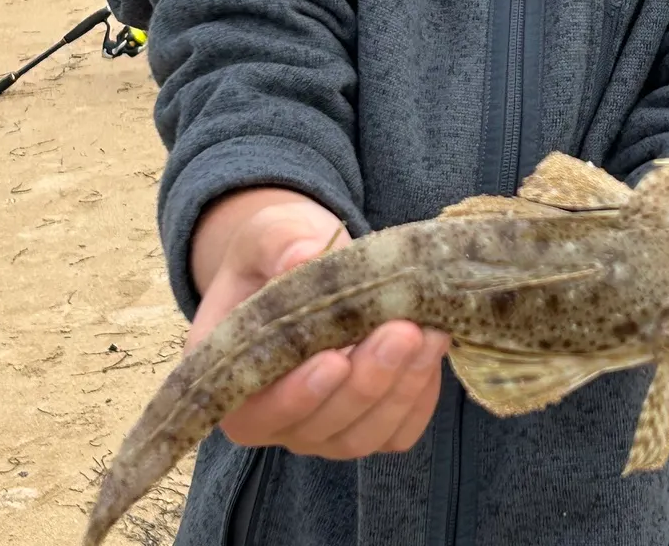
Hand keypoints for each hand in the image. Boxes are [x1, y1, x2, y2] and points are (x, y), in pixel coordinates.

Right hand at [188, 191, 450, 458]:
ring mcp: (322, 427)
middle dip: (366, 382)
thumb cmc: (278, 250)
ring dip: (401, 389)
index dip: (295, 395)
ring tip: (430, 332)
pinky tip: (434, 348)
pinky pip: (397, 430)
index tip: (335, 359)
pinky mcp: (368, 422)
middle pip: (320, 428)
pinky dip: (419, 396)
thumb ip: (281, 244)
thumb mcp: (270, 233)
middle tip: (402, 331)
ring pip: (363, 435)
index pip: (256, 413)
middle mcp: (274, 416)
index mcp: (234, 376)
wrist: (312, 259)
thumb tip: (303, 256)